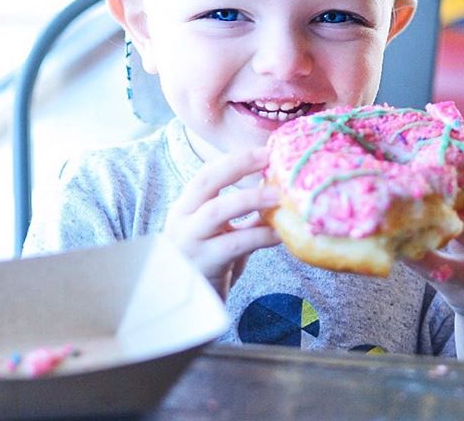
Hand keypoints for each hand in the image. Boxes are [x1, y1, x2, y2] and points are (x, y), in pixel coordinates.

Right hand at [164, 147, 280, 298]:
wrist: (189, 312)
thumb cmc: (210, 268)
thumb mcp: (223, 235)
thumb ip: (243, 216)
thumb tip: (278, 192)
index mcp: (186, 208)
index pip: (206, 174)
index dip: (234, 160)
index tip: (263, 150)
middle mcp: (182, 219)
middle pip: (206, 182)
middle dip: (237, 166)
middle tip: (267, 158)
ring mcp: (189, 241)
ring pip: (217, 210)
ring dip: (250, 198)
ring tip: (278, 195)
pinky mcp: (203, 264)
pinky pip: (234, 244)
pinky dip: (259, 235)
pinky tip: (280, 234)